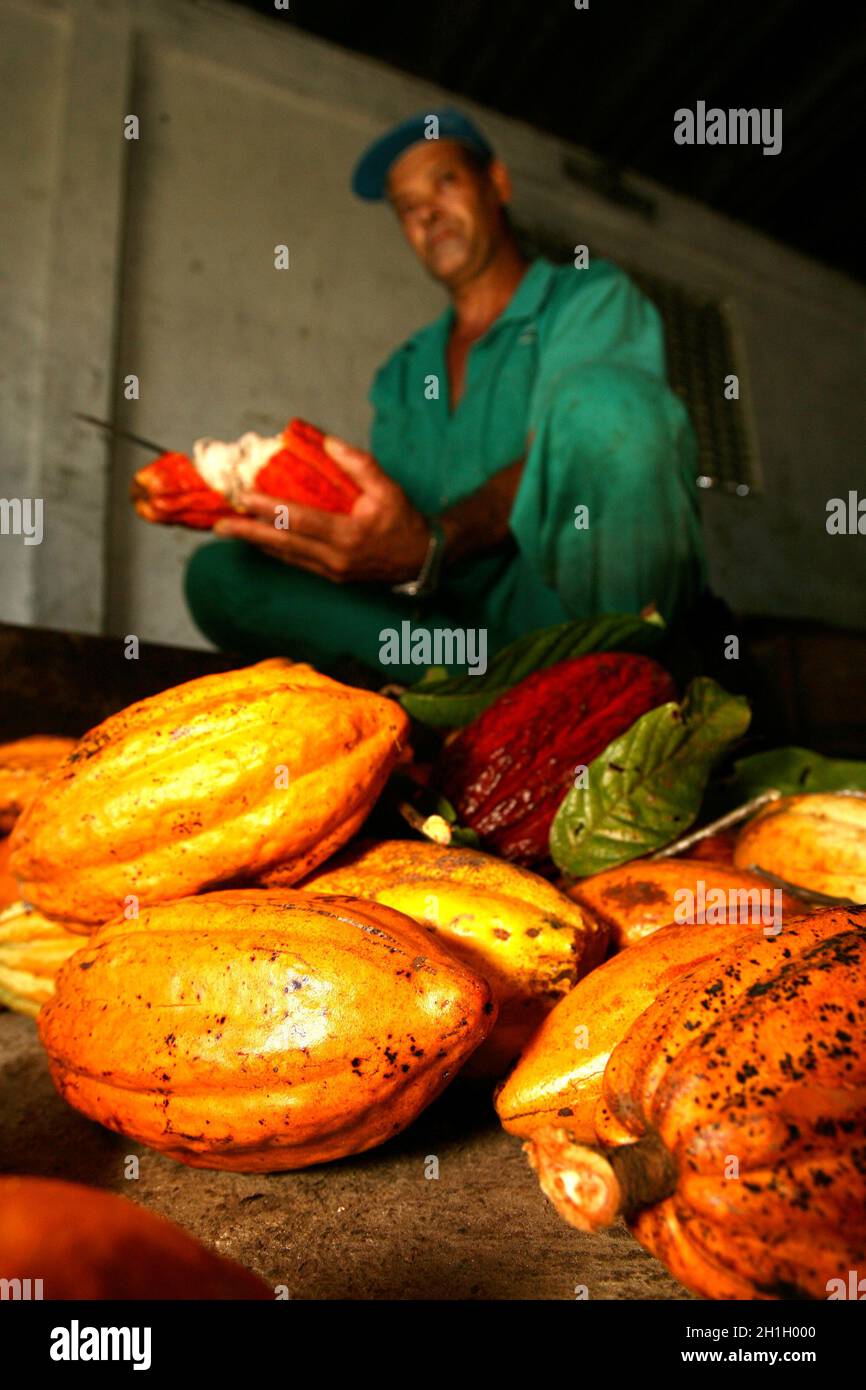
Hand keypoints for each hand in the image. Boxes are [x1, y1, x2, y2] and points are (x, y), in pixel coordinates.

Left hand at [213, 435, 430, 584]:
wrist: (422, 560)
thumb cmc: (404, 520)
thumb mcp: (388, 488)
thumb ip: (359, 464)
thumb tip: (327, 442)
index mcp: (348, 535)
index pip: (301, 521)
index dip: (271, 509)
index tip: (244, 499)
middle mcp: (335, 558)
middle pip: (284, 544)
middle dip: (249, 533)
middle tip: (219, 526)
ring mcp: (332, 571)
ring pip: (286, 556)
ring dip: (256, 543)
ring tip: (229, 531)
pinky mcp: (331, 577)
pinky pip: (296, 562)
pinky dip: (275, 550)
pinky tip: (258, 540)